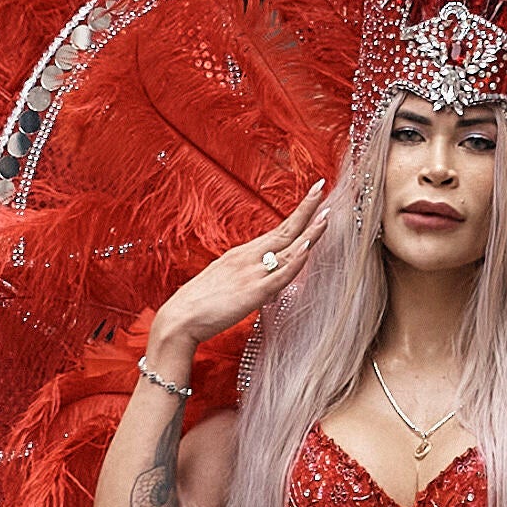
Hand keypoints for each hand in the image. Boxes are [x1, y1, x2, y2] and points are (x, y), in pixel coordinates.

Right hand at [149, 180, 334, 356]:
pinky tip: (307, 246)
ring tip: (326, 215)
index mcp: (243, 254)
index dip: (298, 214)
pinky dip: (295, 259)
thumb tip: (270, 287)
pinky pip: (279, 274)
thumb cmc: (201, 304)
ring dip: (309, 231)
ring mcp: (252, 273)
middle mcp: (249, 258)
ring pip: (287, 249)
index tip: (313, 197)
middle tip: (322, 188)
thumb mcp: (228, 284)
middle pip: (285, 230)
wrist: (179, 319)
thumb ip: (251, 280)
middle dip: (306, 209)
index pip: (278, 230)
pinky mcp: (253, 292)